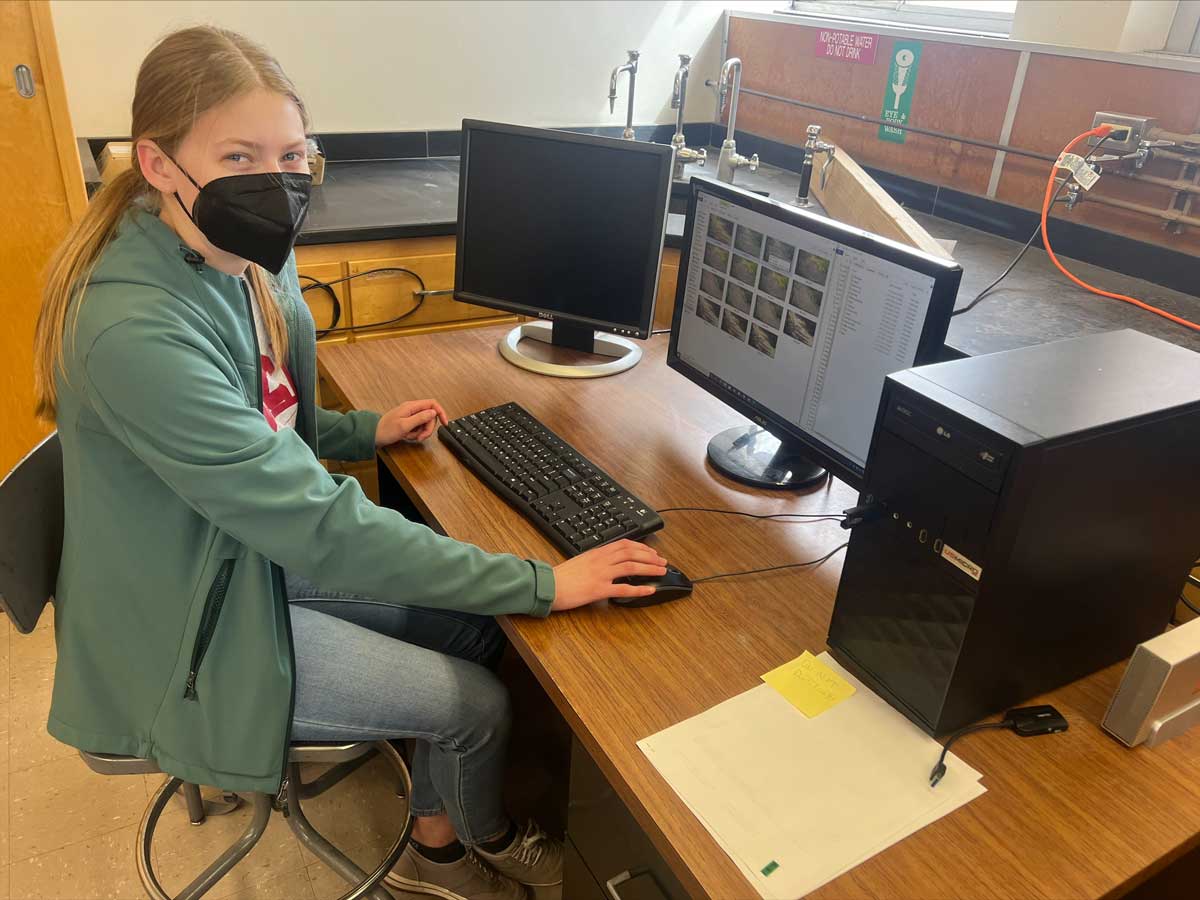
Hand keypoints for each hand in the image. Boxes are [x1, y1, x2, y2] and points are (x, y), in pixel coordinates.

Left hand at [375, 399, 448, 445]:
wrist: (373, 435)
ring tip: (411, 437)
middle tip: (421, 437)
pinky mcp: (408, 423)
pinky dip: (415, 434)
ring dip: (421, 433)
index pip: (432, 404)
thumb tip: (433, 412)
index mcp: (411, 407)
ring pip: (425, 423)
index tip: (445, 423)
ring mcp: (410, 416)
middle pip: (430, 416)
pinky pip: (418, 428)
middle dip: (428, 428)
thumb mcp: (404, 425)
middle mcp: (412, 409)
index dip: (441, 412)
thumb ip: (420, 418)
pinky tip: (407, 436)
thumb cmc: (385, 430)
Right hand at [551, 540, 668, 611]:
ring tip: (661, 572)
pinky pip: (623, 588)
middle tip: (663, 561)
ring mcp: (601, 574)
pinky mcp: (599, 589)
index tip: (652, 552)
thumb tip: (608, 562)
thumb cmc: (560, 577)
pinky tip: (650, 590)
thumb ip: (595, 560)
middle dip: (650, 556)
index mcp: (596, 552)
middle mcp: (601, 560)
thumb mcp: (580, 561)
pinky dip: (639, 589)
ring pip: (631, 566)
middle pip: (632, 553)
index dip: (641, 547)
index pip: (624, 544)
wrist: (546, 586)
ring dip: (650, 568)